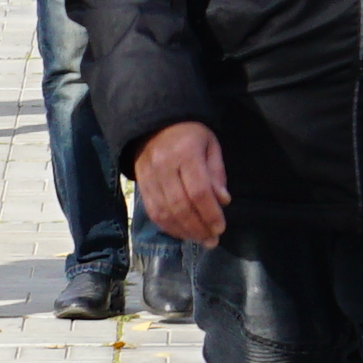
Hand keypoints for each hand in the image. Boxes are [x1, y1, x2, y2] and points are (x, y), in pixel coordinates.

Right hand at [136, 121, 230, 247]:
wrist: (155, 121)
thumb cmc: (190, 133)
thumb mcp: (210, 145)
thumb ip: (217, 173)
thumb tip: (223, 201)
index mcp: (185, 152)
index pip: (198, 191)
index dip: (210, 214)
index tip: (220, 228)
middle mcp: (164, 165)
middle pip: (181, 206)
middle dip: (198, 228)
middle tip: (212, 240)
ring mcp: (149, 176)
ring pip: (165, 212)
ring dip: (184, 231)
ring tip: (199, 240)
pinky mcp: (139, 184)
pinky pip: (153, 211)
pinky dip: (168, 227)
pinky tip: (181, 233)